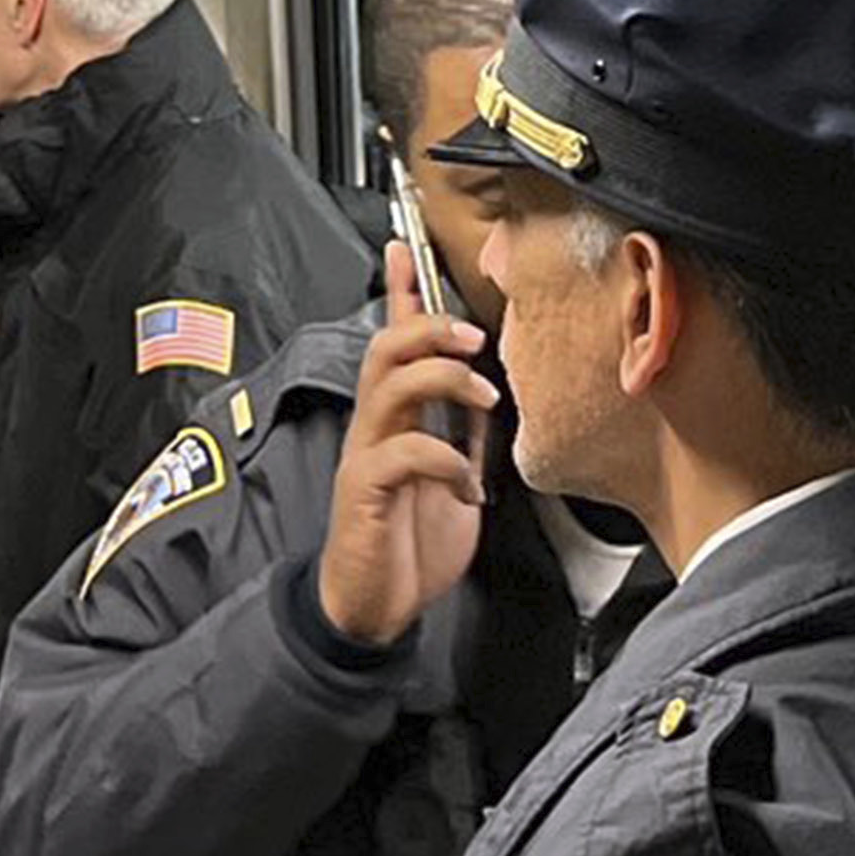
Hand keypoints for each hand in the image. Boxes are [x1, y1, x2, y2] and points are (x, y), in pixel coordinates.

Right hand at [316, 244, 493, 652]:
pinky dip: (446, 459)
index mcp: (394, 421)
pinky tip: (468, 485)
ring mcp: (366, 457)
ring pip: (389, 385)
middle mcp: (374, 428)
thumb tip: (489, 400)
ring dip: (442, 378)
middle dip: (429, 327)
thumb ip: (463, 437)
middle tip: (473, 335)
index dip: (400, 294)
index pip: (392, 342)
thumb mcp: (453, 480)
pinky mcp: (365, 491)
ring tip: (483, 396)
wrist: (372, 608)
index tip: (405, 247)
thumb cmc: (408, 544)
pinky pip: (402, 453)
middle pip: (385, 348)